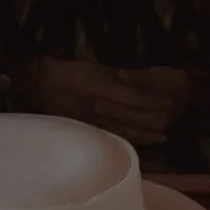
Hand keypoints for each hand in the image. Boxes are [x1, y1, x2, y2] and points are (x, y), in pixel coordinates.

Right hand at [27, 59, 192, 145]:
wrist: (37, 85)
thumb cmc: (67, 72)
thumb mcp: (94, 68)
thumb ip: (119, 75)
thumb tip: (145, 80)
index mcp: (100, 88)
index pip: (133, 98)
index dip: (152, 102)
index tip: (169, 104)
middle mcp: (98, 108)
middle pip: (131, 117)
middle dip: (153, 120)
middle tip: (171, 121)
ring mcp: (92, 121)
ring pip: (123, 130)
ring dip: (144, 133)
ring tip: (162, 136)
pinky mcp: (87, 129)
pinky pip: (111, 136)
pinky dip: (128, 138)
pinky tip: (139, 141)